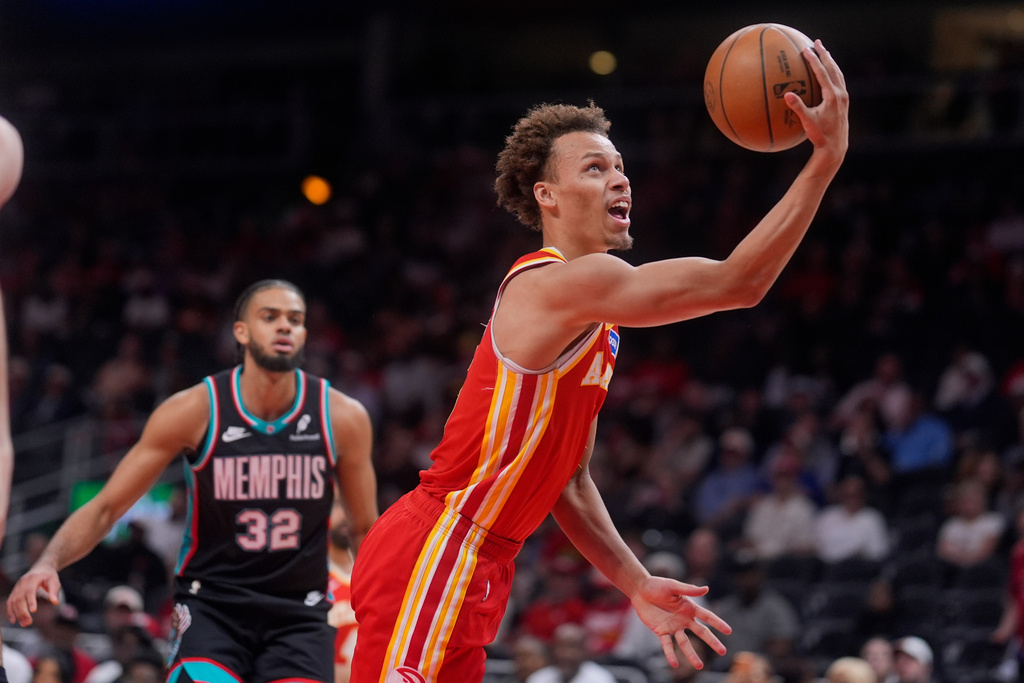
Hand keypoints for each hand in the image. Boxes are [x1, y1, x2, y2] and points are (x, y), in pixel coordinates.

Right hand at [6, 563, 61, 625]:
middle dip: (23, 611)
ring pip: (14, 601)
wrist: (41, 568)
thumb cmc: (49, 576)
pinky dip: (10, 611)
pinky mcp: (14, 591)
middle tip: (28, 623)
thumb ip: (54, 591)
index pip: (30, 590)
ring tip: (24, 624)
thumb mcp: (54, 581)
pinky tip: (13, 620)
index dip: (31, 600)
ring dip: (17, 614)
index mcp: (33, 578)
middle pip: (20, 598)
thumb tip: (55, 602)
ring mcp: (17, 587)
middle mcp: (23, 582)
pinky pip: (10, 602)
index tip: (33, 611)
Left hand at [630, 575, 731, 668]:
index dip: (718, 623)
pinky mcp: (661, 631)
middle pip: (701, 632)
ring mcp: (673, 626)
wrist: (640, 590)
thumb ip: (689, 589)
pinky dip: (670, 654)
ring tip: (699, 666)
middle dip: (712, 642)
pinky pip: (667, 645)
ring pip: (685, 643)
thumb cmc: (657, 585)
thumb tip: (707, 589)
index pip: (707, 617)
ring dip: (692, 654)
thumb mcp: (673, 586)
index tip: (729, 631)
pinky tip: (674, 663)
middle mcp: (684, 619)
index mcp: (689, 607)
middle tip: (723, 652)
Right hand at [785, 39, 848, 161]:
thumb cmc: (820, 135)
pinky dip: (832, 72)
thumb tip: (786, 94)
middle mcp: (840, 93)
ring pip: (837, 73)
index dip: (814, 60)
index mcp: (832, 96)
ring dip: (830, 62)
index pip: (822, 72)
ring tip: (824, 52)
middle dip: (825, 54)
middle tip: (817, 42)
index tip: (807, 49)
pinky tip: (827, 72)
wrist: (836, 146)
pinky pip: (838, 81)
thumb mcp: (807, 122)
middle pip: (833, 68)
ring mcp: (844, 97)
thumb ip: (798, 107)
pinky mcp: (844, 102)